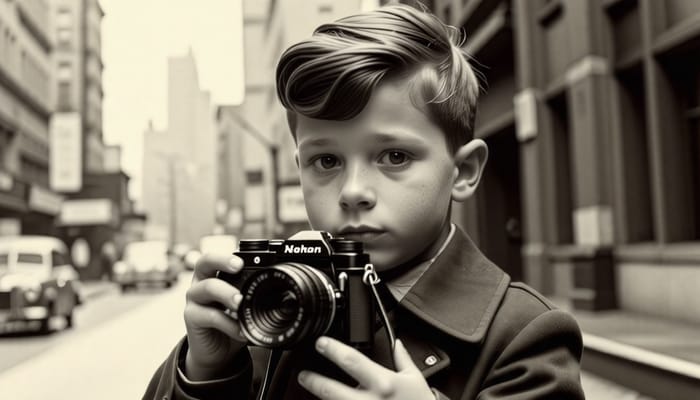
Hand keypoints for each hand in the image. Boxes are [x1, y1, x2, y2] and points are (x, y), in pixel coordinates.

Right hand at [183, 254, 246, 380]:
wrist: (217, 353)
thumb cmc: (232, 322)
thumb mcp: (244, 306)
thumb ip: (254, 293)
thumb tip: (282, 283)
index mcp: (214, 275)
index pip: (218, 257)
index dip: (229, 256)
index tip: (244, 260)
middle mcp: (201, 282)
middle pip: (204, 262)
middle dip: (222, 260)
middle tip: (239, 266)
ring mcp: (194, 299)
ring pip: (207, 288)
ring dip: (227, 293)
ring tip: (241, 303)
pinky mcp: (192, 318)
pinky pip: (210, 316)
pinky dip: (228, 323)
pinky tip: (240, 331)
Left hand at [298, 336, 434, 399]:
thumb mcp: (415, 379)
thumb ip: (403, 359)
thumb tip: (396, 343)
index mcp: (383, 383)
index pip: (352, 360)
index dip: (332, 349)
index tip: (321, 343)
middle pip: (332, 390)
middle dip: (314, 381)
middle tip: (304, 375)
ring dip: (322, 399)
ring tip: (316, 391)